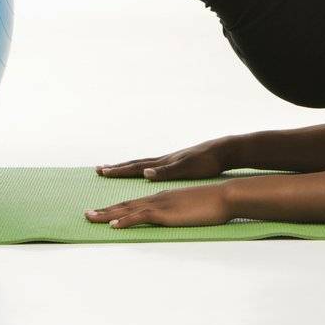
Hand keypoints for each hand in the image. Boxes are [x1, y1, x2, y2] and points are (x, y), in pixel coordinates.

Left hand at [85, 184, 231, 227]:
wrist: (224, 196)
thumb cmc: (212, 204)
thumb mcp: (190, 208)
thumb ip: (179, 212)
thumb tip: (173, 219)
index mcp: (162, 197)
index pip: (135, 202)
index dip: (118, 207)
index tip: (103, 211)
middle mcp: (157, 198)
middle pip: (125, 203)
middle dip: (104, 209)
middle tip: (86, 214)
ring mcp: (160, 204)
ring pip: (127, 208)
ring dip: (107, 213)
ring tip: (89, 217)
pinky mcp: (165, 212)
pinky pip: (140, 216)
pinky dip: (125, 220)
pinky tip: (113, 225)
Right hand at [95, 137, 237, 180]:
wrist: (224, 151)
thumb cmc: (207, 162)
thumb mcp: (187, 168)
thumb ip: (166, 172)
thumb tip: (144, 173)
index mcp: (163, 163)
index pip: (135, 167)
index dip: (118, 170)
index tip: (102, 171)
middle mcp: (164, 161)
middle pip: (135, 164)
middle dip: (117, 168)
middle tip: (100, 169)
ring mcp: (170, 162)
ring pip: (143, 164)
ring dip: (128, 167)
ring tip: (117, 168)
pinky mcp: (178, 164)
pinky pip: (153, 167)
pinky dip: (143, 169)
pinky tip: (145, 172)